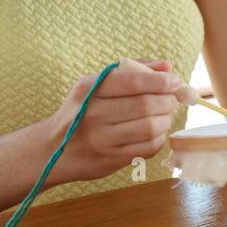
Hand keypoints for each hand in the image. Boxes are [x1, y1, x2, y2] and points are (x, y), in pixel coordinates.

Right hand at [47, 60, 179, 182]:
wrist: (52, 149)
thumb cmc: (80, 111)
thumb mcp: (94, 85)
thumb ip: (132, 71)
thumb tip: (167, 66)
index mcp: (89, 90)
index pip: (132, 81)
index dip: (160, 81)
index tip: (174, 82)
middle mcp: (93, 114)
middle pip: (146, 105)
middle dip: (167, 101)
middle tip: (170, 100)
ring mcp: (102, 140)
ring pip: (151, 128)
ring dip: (165, 120)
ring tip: (163, 116)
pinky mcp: (111, 160)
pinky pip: (148, 148)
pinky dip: (159, 138)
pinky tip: (154, 133)